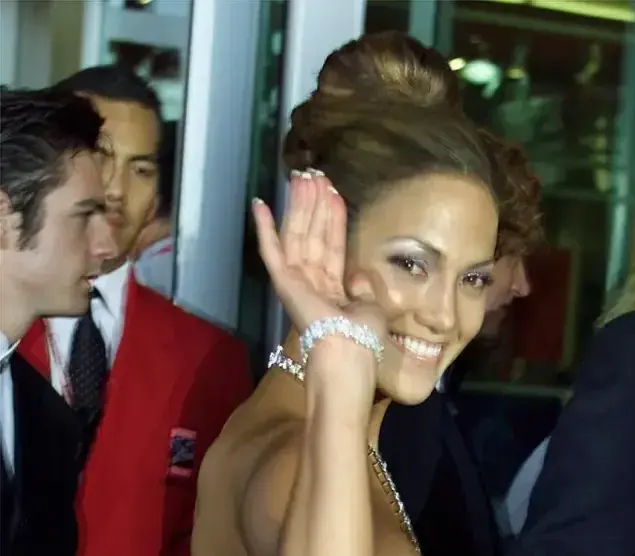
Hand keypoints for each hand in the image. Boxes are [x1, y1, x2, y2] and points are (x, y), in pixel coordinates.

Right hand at [252, 170, 386, 396]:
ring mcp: (296, 279)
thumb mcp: (371, 307)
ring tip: (302, 176)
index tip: (333, 191)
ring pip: (297, 233)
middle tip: (314, 174)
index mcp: (334, 288)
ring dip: (299, 204)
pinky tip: (260, 203)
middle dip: (314, 203)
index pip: (332, 244)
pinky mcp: (282, 280)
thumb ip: (362, 288)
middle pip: (313, 233)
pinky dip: (264, 227)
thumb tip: (358, 275)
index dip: (333, 217)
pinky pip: (271, 249)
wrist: (346, 352)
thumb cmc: (363, 337)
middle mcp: (312, 280)